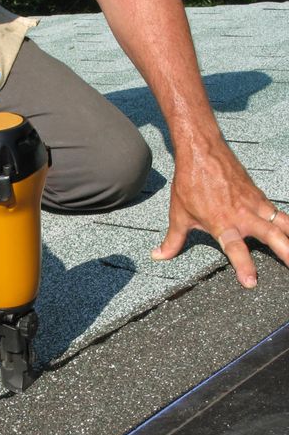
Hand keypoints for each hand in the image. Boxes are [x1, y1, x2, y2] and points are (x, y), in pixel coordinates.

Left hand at [152, 139, 288, 287]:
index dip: (244, 266)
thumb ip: (172, 241)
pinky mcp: (259, 196)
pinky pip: (279, 212)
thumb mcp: (178, 215)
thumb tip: (158, 256)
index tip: (251, 282)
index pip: (235, 248)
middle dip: (287, 252)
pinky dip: (288, 224)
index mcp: (222, 222)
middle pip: (272, 235)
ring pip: (282, 223)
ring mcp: (255, 204)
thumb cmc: (189, 183)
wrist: (202, 152)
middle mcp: (243, 215)